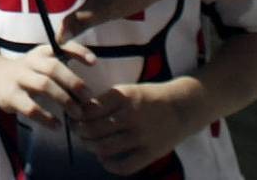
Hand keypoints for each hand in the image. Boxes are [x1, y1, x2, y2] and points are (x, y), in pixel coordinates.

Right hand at [0, 41, 97, 123]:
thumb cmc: (27, 71)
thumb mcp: (41, 62)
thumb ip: (62, 67)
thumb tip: (90, 85)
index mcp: (41, 52)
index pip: (60, 46)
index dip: (78, 51)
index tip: (94, 62)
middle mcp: (30, 61)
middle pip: (53, 67)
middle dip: (73, 82)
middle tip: (88, 98)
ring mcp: (19, 78)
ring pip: (43, 85)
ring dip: (63, 99)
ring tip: (77, 113)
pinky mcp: (10, 96)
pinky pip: (30, 107)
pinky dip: (46, 118)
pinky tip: (57, 125)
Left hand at [72, 78, 195, 174]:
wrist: (183, 107)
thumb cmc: (149, 98)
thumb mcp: (128, 90)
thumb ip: (106, 101)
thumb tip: (80, 114)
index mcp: (123, 96)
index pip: (89, 109)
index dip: (77, 115)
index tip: (74, 117)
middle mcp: (131, 115)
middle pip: (93, 129)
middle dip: (80, 132)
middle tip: (78, 132)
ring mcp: (141, 135)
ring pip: (104, 147)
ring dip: (91, 148)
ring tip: (90, 144)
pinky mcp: (151, 152)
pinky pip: (124, 166)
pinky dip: (109, 165)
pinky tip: (105, 159)